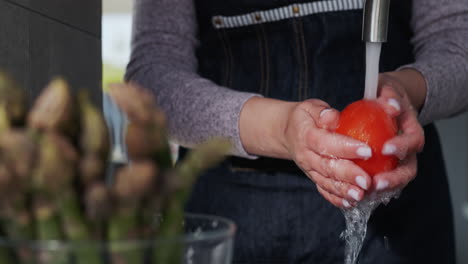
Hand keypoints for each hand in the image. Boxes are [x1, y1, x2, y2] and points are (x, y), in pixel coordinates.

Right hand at [282, 99, 373, 207]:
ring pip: (326, 182)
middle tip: (366, 180)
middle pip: (326, 167)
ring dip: (344, 190)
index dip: (346, 148)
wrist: (286, 133)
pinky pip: (323, 190)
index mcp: (306, 136)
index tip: (367, 151)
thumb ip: (322, 112)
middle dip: (348, 175)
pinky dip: (336, 199)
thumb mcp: (311, 107)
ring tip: (361, 195)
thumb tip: (334, 117)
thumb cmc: (305, 118)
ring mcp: (309, 169)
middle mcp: (306, 156)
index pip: (325, 143)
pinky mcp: (313, 178)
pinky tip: (350, 204)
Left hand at [372, 72, 425, 191]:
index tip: (386, 148)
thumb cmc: (385, 95)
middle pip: (408, 169)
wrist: (388, 102)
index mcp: (411, 129)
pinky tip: (356, 195)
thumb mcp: (387, 88)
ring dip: (382, 189)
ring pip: (396, 181)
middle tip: (376, 182)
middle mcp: (408, 149)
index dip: (402, 146)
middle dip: (394, 178)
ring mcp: (398, 161)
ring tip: (366, 193)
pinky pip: (381, 182)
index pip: (414, 140)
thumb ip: (389, 94)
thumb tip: (390, 104)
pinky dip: (371, 190)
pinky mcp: (386, 168)